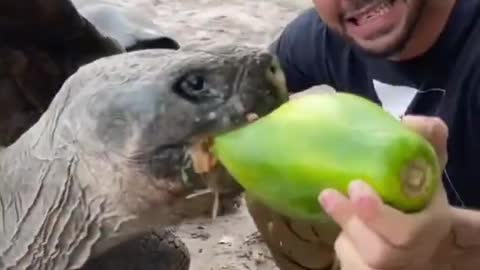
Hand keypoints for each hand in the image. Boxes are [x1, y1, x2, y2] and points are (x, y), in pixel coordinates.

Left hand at [318, 115, 452, 269]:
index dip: (379, 215)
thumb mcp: (426, 166)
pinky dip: (340, 246)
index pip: (408, 233)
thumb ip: (427, 140)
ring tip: (329, 198)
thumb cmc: (417, 195)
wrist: (416, 232)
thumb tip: (412, 121)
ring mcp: (387, 266)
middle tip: (328, 194)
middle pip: (382, 252)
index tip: (356, 186)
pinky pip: (348, 264)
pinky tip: (337, 220)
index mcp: (429, 226)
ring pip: (360, 261)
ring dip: (342, 229)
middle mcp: (410, 253)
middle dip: (352, 222)